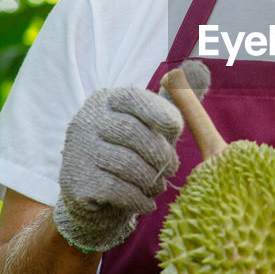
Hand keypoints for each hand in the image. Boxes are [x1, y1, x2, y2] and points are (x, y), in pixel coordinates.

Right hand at [53, 60, 210, 251]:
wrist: (93, 198)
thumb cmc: (131, 153)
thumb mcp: (149, 125)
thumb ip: (172, 102)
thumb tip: (198, 70)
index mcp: (106, 101)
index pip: (133, 98)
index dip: (159, 112)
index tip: (176, 130)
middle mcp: (87, 120)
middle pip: (132, 132)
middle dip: (161, 154)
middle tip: (172, 169)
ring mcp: (78, 150)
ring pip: (126, 164)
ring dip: (151, 180)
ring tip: (158, 186)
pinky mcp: (76, 181)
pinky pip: (117, 189)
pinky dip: (138, 199)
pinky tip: (146, 203)